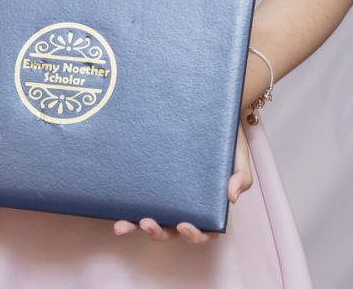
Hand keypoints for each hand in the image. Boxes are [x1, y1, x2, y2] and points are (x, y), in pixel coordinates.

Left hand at [114, 126, 252, 242]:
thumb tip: (231, 198)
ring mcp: (165, 195)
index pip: (203, 230)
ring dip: (136, 226)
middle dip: (158, 232)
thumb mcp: (239, 160)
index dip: (194, 235)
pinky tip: (112, 208)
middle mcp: (184, 206)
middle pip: (171, 230)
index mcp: (207, 207)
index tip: (184, 226)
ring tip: (125, 224)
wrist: (209, 118)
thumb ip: (240, 179)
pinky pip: (136, 198)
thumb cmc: (227, 144)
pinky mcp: (149, 181)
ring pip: (150, 219)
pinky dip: (124, 207)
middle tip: (147, 223)